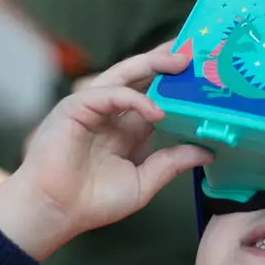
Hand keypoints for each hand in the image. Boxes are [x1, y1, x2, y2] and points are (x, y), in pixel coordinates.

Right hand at [0, 44, 211, 259]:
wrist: (57, 212)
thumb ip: (172, 163)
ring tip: (181, 60)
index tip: (205, 78)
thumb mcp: (145, 182)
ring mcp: (93, 108)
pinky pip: (109, 94)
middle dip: (168, 63)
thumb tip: (207, 151)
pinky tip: (157, 112)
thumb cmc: (94, 201)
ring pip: (126, 75)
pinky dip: (134, 98)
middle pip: (142, 78)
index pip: (157, 98)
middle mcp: (112, 114)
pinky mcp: (76, 107)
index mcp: (128, 130)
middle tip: (196, 52)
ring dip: (153, 64)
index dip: (178, 86)